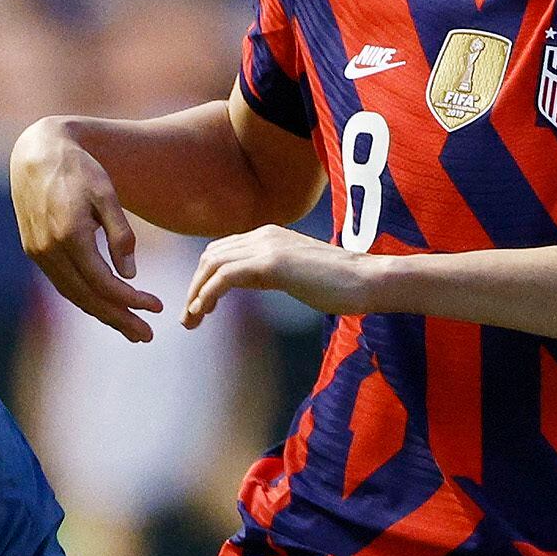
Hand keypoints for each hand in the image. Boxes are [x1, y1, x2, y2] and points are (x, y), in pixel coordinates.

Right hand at [12, 117, 163, 342]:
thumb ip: (120, 233)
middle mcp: (49, 249)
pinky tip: (105, 305)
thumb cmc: (79, 168)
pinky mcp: (34, 251)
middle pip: (88, 297)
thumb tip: (130, 275)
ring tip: (130, 328)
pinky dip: (85, 298)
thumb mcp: (107, 194)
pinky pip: (63, 283)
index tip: (157, 307)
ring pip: (73, 295)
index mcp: (70, 235)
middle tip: (146, 336)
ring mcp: (38, 252)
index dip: (132, 300)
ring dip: (103, 314)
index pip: (104, 283)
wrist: (36, 152)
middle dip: (119, 319)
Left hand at [184, 227, 380, 327]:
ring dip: (196, 293)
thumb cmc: (340, 283)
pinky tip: (203, 312)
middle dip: (194, 287)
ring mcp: (267, 246)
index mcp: (269, 235)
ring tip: (191, 320)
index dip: (204, 278)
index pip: (222, 251)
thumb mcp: (295, 274)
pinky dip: (208, 294)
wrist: (367, 279)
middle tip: (189, 318)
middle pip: (211, 256)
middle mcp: (263, 235)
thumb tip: (250, 281)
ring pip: (213, 265)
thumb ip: (270, 272)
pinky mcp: (272, 263)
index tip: (199, 307)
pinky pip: (226, 276)